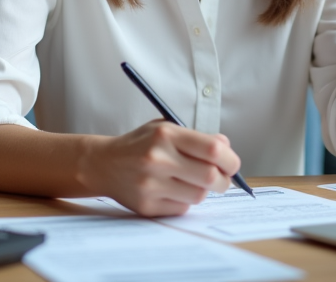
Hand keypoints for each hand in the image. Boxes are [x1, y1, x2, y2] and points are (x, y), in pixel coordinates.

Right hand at [83, 120, 239, 216]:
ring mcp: (151, 185)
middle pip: (210, 177)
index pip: (213, 150)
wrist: (103, 164)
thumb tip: (226, 149)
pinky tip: (175, 190)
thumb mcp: (166, 128)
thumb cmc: (141, 144)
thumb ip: (197, 137)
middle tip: (223, 179)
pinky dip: (186, 200)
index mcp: (166, 134)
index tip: (232, 164)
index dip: (230, 159)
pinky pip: (182, 207)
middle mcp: (158, 159)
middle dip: (224, 180)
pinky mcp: (147, 205)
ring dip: (204, 191)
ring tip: (194, 182)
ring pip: (199, 195)